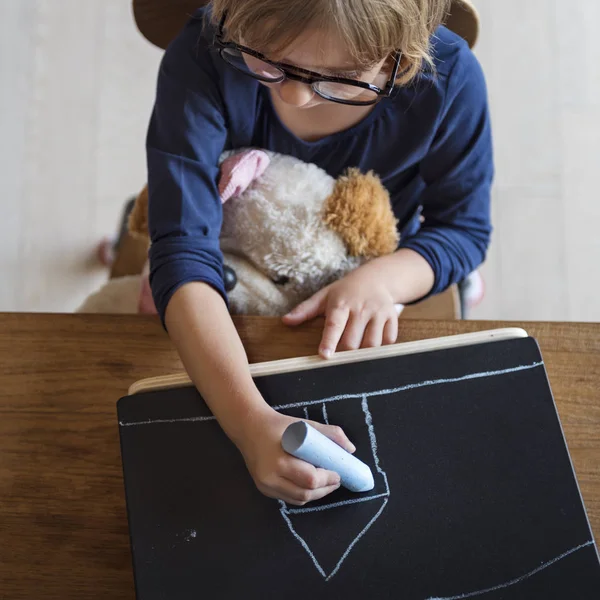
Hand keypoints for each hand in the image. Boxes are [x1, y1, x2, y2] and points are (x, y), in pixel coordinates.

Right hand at [237, 409, 355, 505]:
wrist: (249, 427)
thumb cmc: (278, 425)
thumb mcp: (303, 424)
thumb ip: (329, 433)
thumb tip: (350, 449)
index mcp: (279, 460)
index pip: (309, 479)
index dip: (327, 479)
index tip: (338, 473)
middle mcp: (270, 477)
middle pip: (305, 494)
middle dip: (325, 489)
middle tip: (336, 479)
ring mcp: (265, 486)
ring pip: (298, 500)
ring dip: (316, 494)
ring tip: (326, 483)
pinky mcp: (264, 489)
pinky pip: (289, 498)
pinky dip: (303, 494)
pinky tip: (311, 485)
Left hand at [283, 265, 399, 357]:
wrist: (376, 278)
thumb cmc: (345, 291)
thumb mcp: (324, 296)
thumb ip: (305, 310)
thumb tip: (286, 321)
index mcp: (341, 303)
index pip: (334, 325)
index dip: (329, 341)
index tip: (325, 356)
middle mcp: (361, 308)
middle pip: (352, 341)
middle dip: (345, 353)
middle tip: (339, 357)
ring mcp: (378, 313)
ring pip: (372, 345)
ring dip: (363, 354)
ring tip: (356, 351)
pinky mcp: (392, 318)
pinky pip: (388, 341)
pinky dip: (380, 348)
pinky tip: (372, 344)